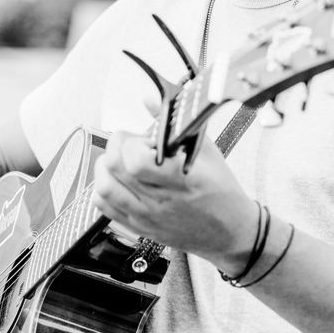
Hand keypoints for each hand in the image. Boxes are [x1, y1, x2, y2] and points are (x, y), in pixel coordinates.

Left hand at [93, 130, 258, 273]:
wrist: (229, 231)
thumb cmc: (222, 193)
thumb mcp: (207, 152)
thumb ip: (175, 126)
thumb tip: (151, 101)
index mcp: (181, 180)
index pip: (136, 160)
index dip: (134, 142)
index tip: (144, 139)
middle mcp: (160, 200)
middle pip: (113, 169)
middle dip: (116, 147)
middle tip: (130, 144)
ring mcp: (147, 216)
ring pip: (103, 188)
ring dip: (106, 168)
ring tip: (121, 161)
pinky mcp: (139, 227)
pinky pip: (104, 208)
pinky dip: (103, 189)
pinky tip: (119, 181)